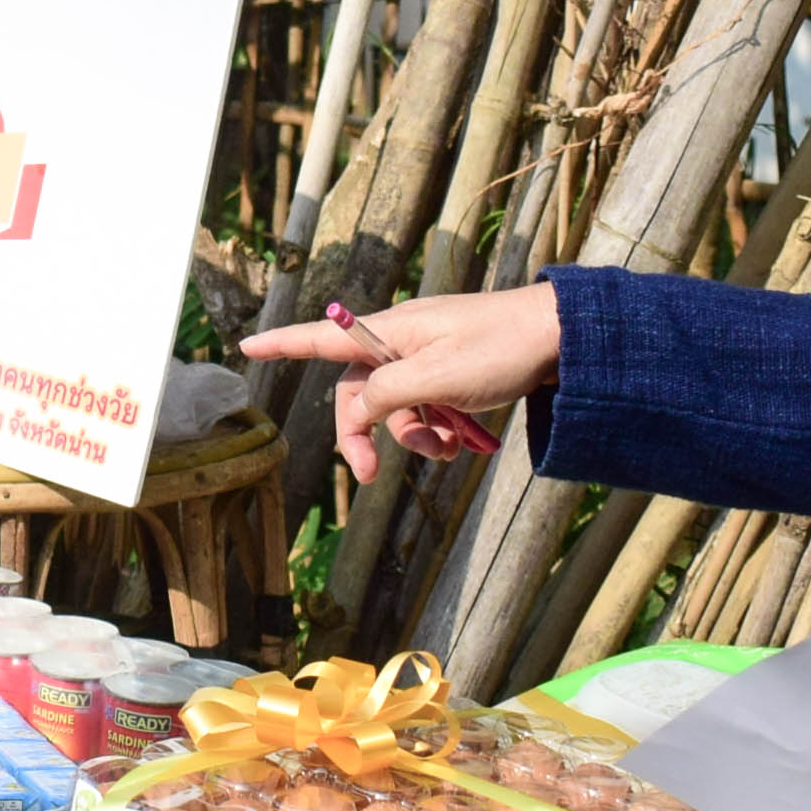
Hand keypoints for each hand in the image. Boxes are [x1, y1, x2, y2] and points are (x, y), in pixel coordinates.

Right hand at [244, 283, 561, 483]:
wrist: (563, 336)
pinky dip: (436, 429)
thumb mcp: (436, 379)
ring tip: (446, 450)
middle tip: (368, 478)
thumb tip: (356, 411)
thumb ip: (386, 394)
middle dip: (362, 435)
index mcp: (391, 333)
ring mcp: (429, 356)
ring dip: (411, 437)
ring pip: (396, 406)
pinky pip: (426, 407)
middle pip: (360, 392)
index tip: (247, 347)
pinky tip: (461, 441)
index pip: (322, 337)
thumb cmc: (501, 348)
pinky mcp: (454, 371)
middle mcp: (403, 340)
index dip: (283, 344)